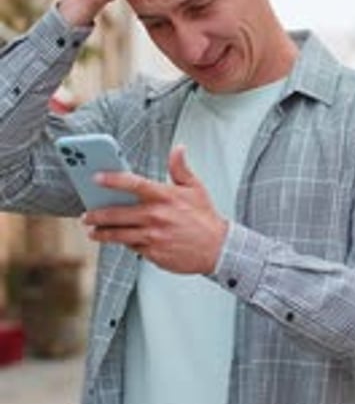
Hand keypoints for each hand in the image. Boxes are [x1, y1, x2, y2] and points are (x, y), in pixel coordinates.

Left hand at [82, 146, 228, 274]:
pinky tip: (118, 241)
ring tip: (93, 231)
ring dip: (102, 233)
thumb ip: (181, 168)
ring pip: (119, 235)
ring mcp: (153, 236)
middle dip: (96, 215)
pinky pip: (132, 247)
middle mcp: (156, 216)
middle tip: (86, 215)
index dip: (112, 179)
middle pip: (117, 214)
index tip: (96, 178)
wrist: (218, 249)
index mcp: (164, 197)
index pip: (133, 184)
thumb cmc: (205, 218)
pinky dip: (124, 244)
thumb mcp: (195, 189)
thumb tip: (178, 149)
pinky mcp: (154, 254)